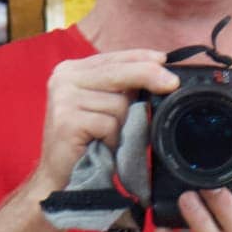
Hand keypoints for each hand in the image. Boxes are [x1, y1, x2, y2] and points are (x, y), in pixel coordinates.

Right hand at [31, 48, 178, 195]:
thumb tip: (159, 75)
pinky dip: (111, 139)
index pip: (112, 57)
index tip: (164, 59)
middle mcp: (63, 79)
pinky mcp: (67, 120)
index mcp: (71, 70)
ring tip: (105, 137)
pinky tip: (99, 145)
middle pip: (117, 72)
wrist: (59, 174)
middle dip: (148, 76)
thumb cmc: (87, 141)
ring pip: (118, 103)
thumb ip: (120, 88)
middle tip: (172, 83)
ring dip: (121, 125)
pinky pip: (109, 124)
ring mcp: (63, 98)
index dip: (140, 57)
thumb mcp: (102, 106)